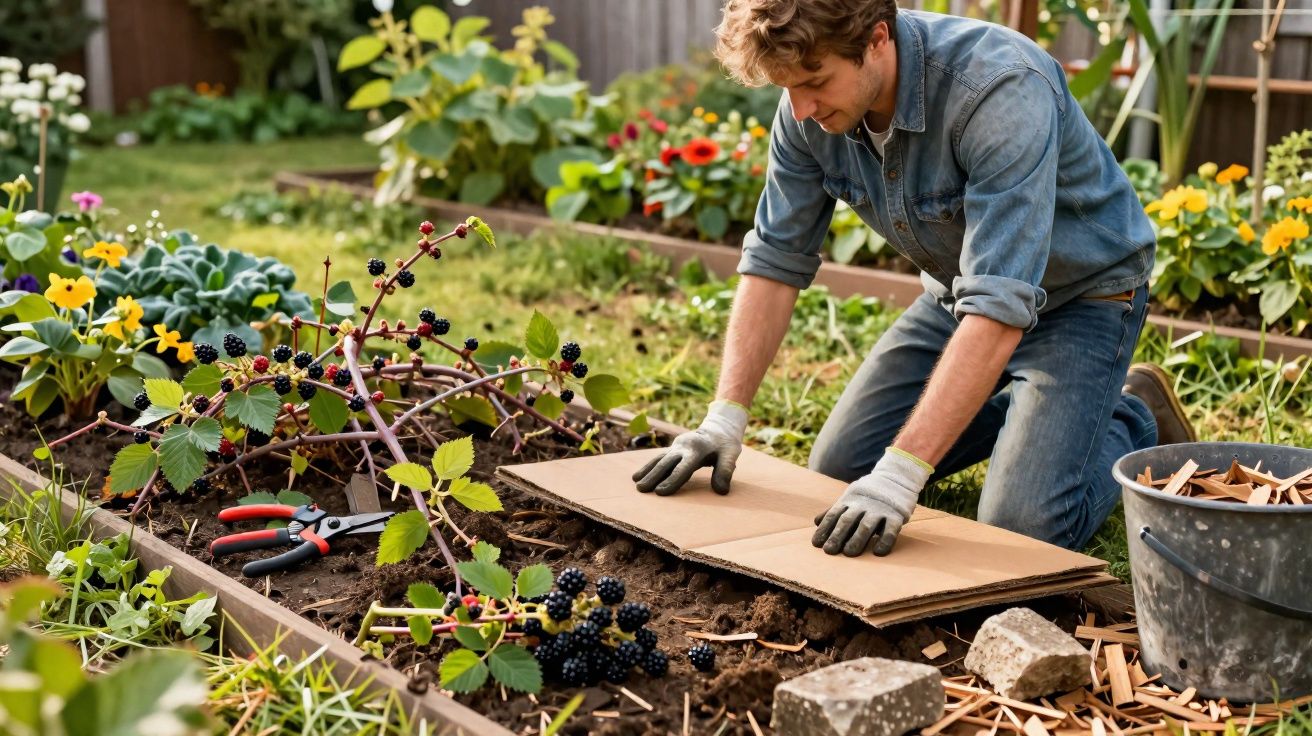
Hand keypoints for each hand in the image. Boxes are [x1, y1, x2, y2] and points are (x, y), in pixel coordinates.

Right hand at [632, 400, 747, 495]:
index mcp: (697, 449)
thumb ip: (725, 471)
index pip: (683, 468)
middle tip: (642, 490)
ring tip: (636, 484)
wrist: (718, 427)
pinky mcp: (673, 449)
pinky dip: (648, 466)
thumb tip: (721, 491)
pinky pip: (658, 458)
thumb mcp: (731, 455)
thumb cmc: (725, 444)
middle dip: (653, 477)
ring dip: (647, 471)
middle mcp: (683, 447)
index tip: (661, 492)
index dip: (672, 480)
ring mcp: (676, 446)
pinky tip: (637, 476)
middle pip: (666, 463)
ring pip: (659, 459)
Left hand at [812, 448, 931, 555]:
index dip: (824, 529)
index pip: (834, 515)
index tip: (816, 544)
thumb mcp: (850, 498)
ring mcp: (880, 509)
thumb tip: (816, 522)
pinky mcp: (896, 515)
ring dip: (857, 539)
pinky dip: (885, 541)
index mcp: (849, 500)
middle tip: (829, 551)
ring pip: (866, 525)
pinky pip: (890, 530)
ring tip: (849, 553)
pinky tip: (878, 552)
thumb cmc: (868, 494)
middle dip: (837, 536)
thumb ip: (835, 510)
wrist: (897, 478)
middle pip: (848, 520)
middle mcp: (863, 504)